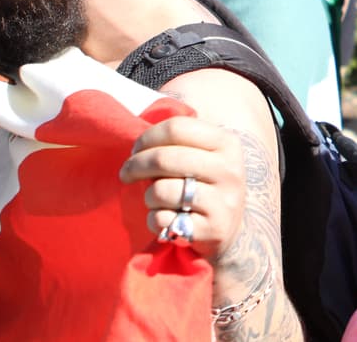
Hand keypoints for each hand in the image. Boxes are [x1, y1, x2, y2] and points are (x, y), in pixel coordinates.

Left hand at [119, 116, 246, 261]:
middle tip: (126, 174)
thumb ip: (180, 139)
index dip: (147, 137)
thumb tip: (138, 127)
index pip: (177, 128)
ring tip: (156, 200)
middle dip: (135, 166)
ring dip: (148, 197)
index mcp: (227, 143)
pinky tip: (166, 219)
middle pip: (164, 158)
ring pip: (161, 191)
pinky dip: (155, 220)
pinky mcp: (214, 230)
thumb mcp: (205, 155)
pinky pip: (163, 220)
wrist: (229, 230)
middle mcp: (230, 170)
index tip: (135, 149)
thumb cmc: (204, 184)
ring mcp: (225, 201)